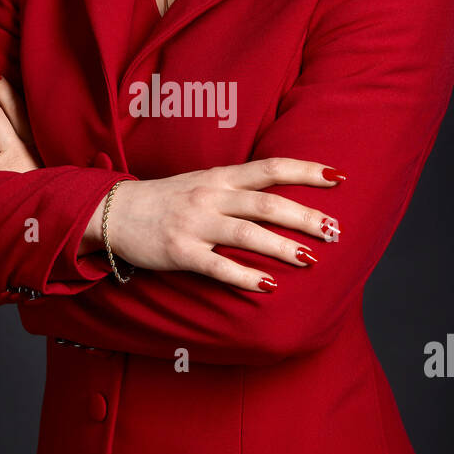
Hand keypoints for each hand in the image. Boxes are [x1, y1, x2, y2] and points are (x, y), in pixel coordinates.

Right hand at [85, 159, 344, 291]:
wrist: (114, 213)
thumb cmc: (166, 200)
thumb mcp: (203, 183)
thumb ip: (239, 188)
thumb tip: (283, 198)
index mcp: (220, 177)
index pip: (271, 168)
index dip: (306, 171)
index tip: (339, 177)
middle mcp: (211, 197)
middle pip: (267, 203)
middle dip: (304, 216)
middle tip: (335, 230)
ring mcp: (195, 224)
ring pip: (246, 233)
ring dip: (282, 246)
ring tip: (311, 259)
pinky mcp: (180, 252)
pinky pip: (217, 266)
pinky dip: (244, 276)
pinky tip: (268, 286)